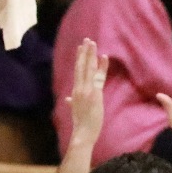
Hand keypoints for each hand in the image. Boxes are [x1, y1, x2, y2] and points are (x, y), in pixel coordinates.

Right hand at [65, 38, 107, 153]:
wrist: (82, 133)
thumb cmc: (81, 124)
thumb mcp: (75, 111)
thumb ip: (71, 103)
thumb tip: (68, 99)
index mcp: (75, 92)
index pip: (77, 72)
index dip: (79, 59)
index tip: (80, 48)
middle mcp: (79, 88)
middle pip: (81, 67)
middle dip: (84, 53)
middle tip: (86, 40)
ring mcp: (86, 90)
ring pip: (88, 69)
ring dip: (90, 55)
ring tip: (92, 43)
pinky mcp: (94, 94)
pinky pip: (98, 77)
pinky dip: (101, 66)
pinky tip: (103, 57)